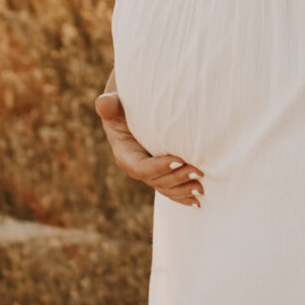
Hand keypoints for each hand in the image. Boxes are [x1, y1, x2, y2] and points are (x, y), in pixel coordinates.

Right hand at [95, 77, 202, 205]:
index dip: (158, 167)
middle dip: (177, 179)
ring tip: (201, 188)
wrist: (132, 110)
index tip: (178, 160)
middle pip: (156, 180)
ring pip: (166, 187)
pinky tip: (197, 202)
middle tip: (198, 172)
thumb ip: (109, 104)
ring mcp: (150, 173)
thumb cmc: (124, 104)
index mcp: (125, 154)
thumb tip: (103, 104)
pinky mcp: (161, 173)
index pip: (140, 167)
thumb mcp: (115, 102)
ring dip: (183, 190)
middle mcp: (136, 167)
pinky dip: (184, 196)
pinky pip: (171, 189)